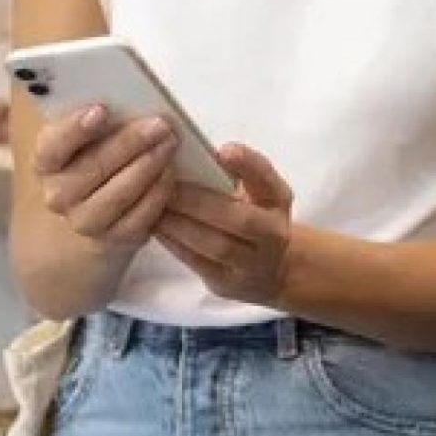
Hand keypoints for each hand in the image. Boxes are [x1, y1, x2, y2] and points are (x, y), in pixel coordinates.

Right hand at [34, 105, 177, 253]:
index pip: (53, 145)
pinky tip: (171, 173)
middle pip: (92, 168)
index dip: (75, 129)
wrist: (93, 215)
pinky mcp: (115, 239)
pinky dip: (158, 193)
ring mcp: (85, 221)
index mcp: (47, 161)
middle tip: (159, 124)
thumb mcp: (89, 138)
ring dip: (148, 166)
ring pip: (118, 194)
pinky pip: (139, 217)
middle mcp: (59, 194)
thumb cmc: (96, 159)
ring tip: (169, 143)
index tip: (101, 110)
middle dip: (129, 143)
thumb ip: (101, 118)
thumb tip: (131, 94)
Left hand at [156, 145, 294, 305]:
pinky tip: (157, 227)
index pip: (267, 180)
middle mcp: (274, 234)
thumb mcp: (256, 192)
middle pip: (240, 219)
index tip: (223, 151)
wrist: (271, 270)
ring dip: (182, 225)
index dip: (248, 164)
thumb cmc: (253, 217)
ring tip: (156, 207)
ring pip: (217, 246)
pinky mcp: (228, 284)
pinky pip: (199, 263)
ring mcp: (253, 264)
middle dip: (199, 201)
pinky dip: (175, 243)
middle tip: (167, 184)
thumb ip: (237, 173)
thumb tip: (199, 152)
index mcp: (278, 201)